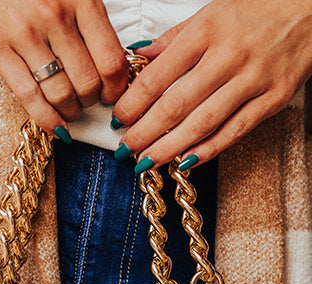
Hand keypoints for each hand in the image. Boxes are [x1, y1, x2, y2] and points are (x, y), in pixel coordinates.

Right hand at [0, 0, 127, 135]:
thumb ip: (93, 26)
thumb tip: (114, 69)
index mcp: (81, 1)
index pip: (110, 61)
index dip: (116, 88)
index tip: (112, 95)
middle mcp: (54, 17)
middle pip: (87, 82)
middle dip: (92, 101)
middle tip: (88, 101)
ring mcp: (25, 35)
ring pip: (60, 93)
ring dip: (71, 111)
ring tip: (71, 110)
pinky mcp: (0, 51)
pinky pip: (29, 97)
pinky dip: (47, 119)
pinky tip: (56, 126)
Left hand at [112, 0, 311, 169]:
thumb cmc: (259, 11)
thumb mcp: (211, 14)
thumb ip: (174, 39)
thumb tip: (138, 57)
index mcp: (207, 31)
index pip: (159, 75)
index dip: (134, 103)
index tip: (118, 119)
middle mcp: (228, 55)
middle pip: (175, 104)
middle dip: (144, 132)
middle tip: (125, 150)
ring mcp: (252, 79)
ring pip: (202, 122)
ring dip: (169, 147)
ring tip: (146, 162)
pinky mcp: (272, 98)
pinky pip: (234, 130)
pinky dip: (208, 150)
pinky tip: (185, 162)